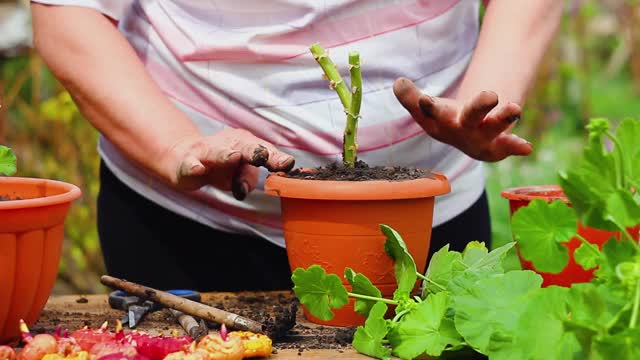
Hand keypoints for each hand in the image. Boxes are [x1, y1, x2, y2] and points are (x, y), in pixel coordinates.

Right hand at [163, 128, 294, 199]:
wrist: (184, 159)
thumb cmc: (221, 166)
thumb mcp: (239, 175)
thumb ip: (247, 179)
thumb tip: (244, 189)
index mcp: (246, 144)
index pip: (264, 150)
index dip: (276, 157)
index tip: (288, 164)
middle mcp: (228, 144)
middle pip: (244, 146)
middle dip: (255, 151)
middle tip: (265, 157)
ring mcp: (207, 151)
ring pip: (218, 152)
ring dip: (226, 154)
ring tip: (235, 157)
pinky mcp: (188, 162)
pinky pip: (191, 164)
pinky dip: (194, 166)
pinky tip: (199, 168)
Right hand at [393, 78, 531, 161]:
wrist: (465, 138)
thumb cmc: (444, 118)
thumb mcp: (427, 108)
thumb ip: (411, 98)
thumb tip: (398, 83)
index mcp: (437, 123)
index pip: (428, 114)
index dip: (425, 107)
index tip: (424, 99)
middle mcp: (458, 133)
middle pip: (467, 120)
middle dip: (478, 108)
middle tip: (490, 94)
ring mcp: (479, 140)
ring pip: (492, 129)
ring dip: (504, 119)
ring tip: (516, 108)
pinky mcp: (497, 146)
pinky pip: (507, 147)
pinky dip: (516, 148)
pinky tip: (527, 147)